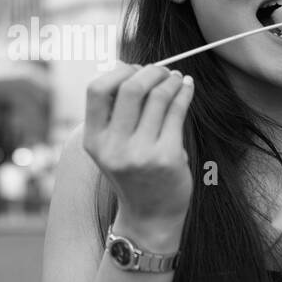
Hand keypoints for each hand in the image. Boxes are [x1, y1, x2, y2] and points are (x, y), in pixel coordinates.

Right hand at [83, 63, 194, 234]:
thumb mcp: (113, 147)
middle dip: (150, 72)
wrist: (151, 216)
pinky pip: (177, 111)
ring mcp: (141, 153)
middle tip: (162, 71)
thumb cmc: (134, 173)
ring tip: (176, 78)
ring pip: (158, 97)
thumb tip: (128, 65)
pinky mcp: (167, 157)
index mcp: (94, 140)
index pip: (97, 89)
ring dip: (170, 80)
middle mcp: (113, 147)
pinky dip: (184, 92)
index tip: (134, 70)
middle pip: (130, 88)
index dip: (117, 72)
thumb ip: (116, 112)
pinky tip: (187, 87)